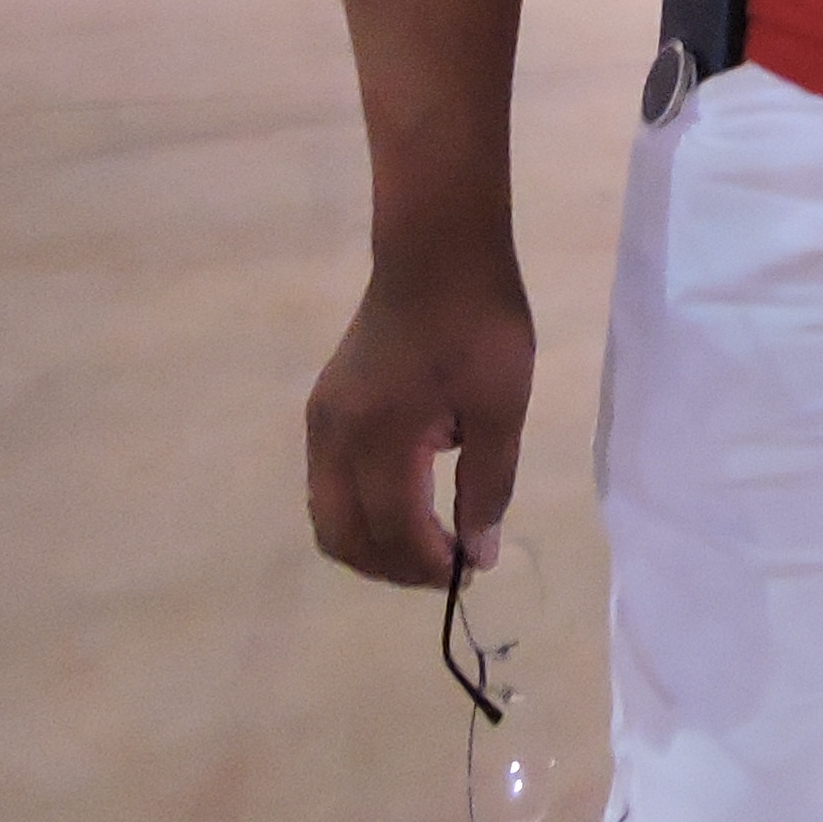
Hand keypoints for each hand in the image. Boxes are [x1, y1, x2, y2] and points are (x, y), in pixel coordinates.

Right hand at [304, 255, 535, 588]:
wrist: (437, 251)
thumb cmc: (479, 323)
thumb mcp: (500, 406)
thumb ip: (487, 485)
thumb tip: (477, 553)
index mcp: (379, 437)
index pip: (393, 530)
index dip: (429, 563)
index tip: (471, 570)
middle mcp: (335, 438)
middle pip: (346, 537)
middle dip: (395, 566)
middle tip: (448, 565)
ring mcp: (322, 423)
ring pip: (328, 517)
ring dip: (373, 545)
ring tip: (428, 542)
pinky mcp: (324, 409)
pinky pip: (328, 486)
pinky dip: (360, 513)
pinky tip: (406, 504)